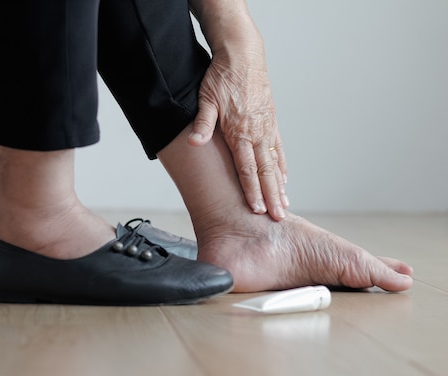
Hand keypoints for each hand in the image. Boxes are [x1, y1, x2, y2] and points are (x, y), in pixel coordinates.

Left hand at [188, 47, 288, 220]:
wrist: (242, 55)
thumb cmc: (221, 77)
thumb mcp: (206, 99)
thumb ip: (203, 124)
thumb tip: (193, 143)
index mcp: (240, 131)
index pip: (248, 169)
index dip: (252, 191)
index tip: (258, 209)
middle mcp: (257, 132)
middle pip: (266, 171)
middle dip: (272, 196)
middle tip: (278, 216)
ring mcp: (267, 127)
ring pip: (275, 163)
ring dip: (279, 185)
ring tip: (285, 204)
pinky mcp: (271, 121)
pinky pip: (279, 148)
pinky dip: (282, 166)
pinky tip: (285, 179)